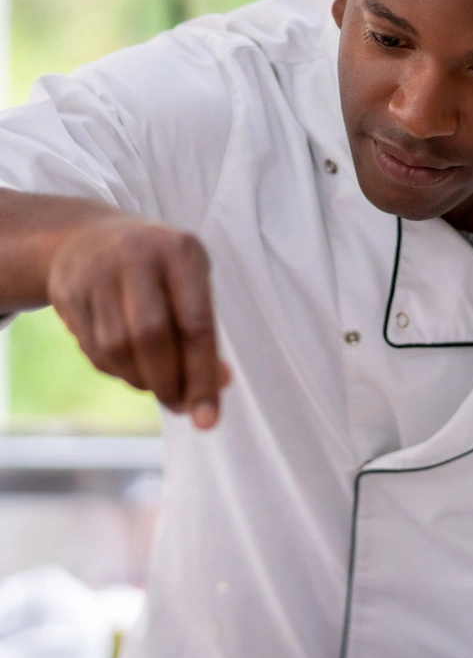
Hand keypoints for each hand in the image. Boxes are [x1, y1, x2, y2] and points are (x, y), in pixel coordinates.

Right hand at [47, 215, 230, 428]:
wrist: (88, 237)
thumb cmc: (158, 270)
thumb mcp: (189, 284)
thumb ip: (204, 332)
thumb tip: (219, 384)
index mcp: (181, 251)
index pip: (196, 324)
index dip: (202, 377)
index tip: (208, 420)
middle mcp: (137, 255)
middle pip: (151, 337)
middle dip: (167, 383)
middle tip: (179, 406)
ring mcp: (97, 272)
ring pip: (117, 347)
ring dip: (140, 381)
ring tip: (158, 387)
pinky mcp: (68, 291)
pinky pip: (93, 348)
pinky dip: (116, 371)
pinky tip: (130, 369)